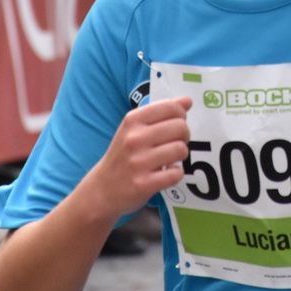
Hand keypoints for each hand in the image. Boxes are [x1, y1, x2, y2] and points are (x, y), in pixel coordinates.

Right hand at [79, 98, 193, 221]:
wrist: (102, 189)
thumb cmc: (123, 155)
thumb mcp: (134, 129)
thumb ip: (161, 113)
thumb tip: (188, 100)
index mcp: (132, 120)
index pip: (171, 107)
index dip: (181, 116)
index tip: (175, 124)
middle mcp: (134, 138)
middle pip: (180, 127)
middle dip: (184, 136)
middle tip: (174, 143)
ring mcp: (138, 162)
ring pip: (181, 149)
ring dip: (181, 155)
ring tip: (170, 158)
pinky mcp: (144, 183)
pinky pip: (176, 173)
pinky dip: (176, 173)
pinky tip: (166, 173)